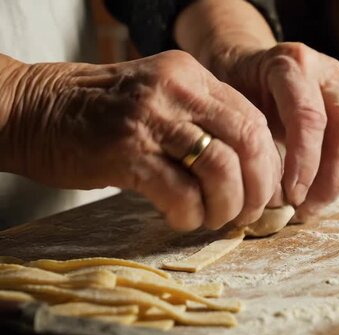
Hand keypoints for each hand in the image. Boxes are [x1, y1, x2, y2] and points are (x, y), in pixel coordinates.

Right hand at [0, 51, 282, 230]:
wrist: (36, 110)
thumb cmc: (104, 113)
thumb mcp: (161, 98)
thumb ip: (203, 120)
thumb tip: (251, 172)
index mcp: (190, 75)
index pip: (253, 119)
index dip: (267, 163)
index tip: (264, 191)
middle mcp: (176, 90)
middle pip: (247, 142)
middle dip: (257, 188)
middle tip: (247, 213)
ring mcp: (151, 119)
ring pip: (219, 168)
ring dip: (226, 206)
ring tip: (215, 219)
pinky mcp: (126, 152)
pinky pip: (180, 192)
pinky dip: (191, 215)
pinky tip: (182, 220)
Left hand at [212, 43, 338, 219]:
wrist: (240, 61)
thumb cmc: (230, 85)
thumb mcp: (229, 104)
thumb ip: (251, 142)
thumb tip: (271, 198)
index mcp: (291, 64)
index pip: (309, 117)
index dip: (304, 162)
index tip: (290, 197)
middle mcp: (324, 71)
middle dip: (328, 178)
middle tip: (303, 209)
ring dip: (337, 182)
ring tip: (309, 208)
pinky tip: (315, 195)